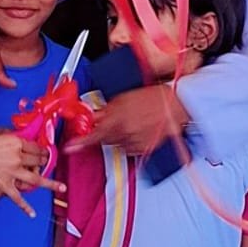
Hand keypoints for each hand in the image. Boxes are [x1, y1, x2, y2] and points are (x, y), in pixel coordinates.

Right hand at [0, 130, 62, 217]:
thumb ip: (7, 138)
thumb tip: (15, 138)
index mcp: (15, 142)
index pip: (34, 146)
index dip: (40, 148)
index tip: (44, 150)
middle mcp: (17, 156)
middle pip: (37, 160)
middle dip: (44, 161)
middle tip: (48, 162)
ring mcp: (12, 172)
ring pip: (35, 178)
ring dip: (50, 183)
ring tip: (61, 186)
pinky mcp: (4, 184)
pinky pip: (17, 198)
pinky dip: (25, 207)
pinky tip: (32, 213)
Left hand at [65, 86, 187, 156]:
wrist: (177, 104)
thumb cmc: (154, 97)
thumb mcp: (125, 98)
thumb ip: (106, 110)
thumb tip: (93, 116)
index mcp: (118, 119)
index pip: (93, 135)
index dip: (80, 143)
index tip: (70, 147)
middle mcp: (125, 134)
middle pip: (105, 140)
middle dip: (106, 132)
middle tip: (117, 120)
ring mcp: (136, 143)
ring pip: (118, 145)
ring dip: (120, 136)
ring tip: (133, 122)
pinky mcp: (145, 149)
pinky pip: (131, 149)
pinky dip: (131, 141)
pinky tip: (140, 129)